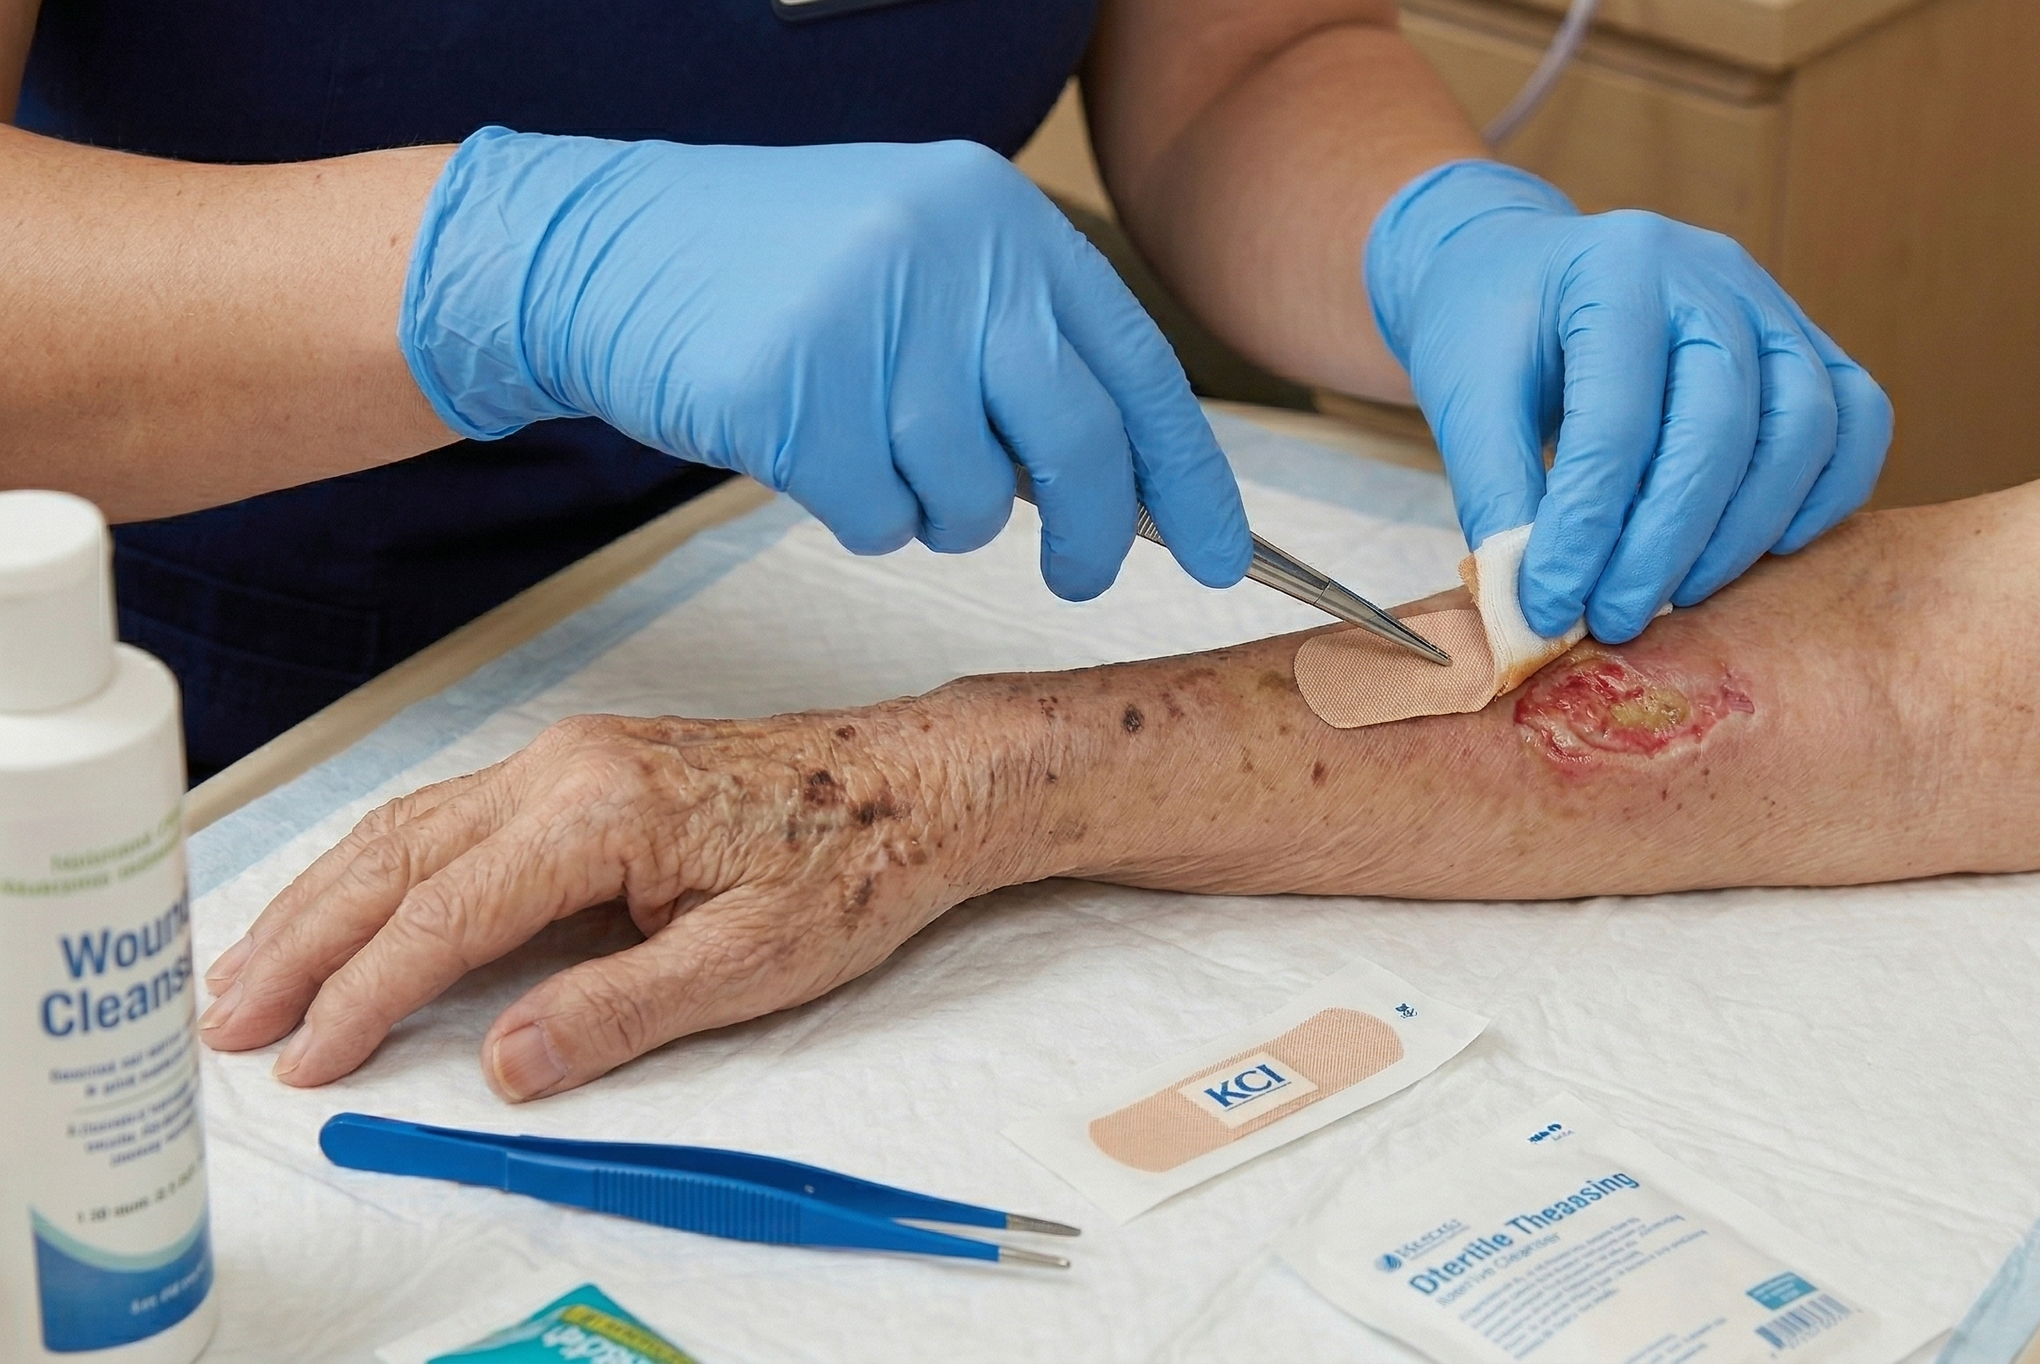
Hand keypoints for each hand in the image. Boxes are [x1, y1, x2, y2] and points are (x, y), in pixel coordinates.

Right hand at [195, 706, 1045, 1099]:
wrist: (915, 784)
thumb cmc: (851, 861)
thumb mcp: (748, 962)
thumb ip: (618, 1012)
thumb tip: (505, 1064)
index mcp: (600, 810)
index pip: (445, 915)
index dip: (366, 994)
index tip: (312, 1057)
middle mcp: (566, 768)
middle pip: (396, 858)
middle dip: (303, 942)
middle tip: (232, 1018)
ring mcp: (569, 758)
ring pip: (410, 828)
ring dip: (324, 899)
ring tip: (253, 968)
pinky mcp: (583, 768)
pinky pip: (451, 816)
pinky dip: (381, 866)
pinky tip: (350, 905)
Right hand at [400, 129, 1250, 600]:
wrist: (600, 248)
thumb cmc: (771, 274)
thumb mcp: (923, 266)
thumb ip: (1021, 356)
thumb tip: (1130, 489)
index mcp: (1000, 218)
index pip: (1136, 366)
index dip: (1190, 475)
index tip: (1227, 555)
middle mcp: (950, 251)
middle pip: (1078, 444)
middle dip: (1092, 535)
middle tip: (1082, 575)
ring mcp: (870, 316)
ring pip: (969, 498)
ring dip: (933, 512)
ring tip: (873, 454)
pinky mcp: (792, 387)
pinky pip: (875, 515)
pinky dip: (856, 513)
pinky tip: (810, 455)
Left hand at [1366, 161, 1891, 640]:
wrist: (1530, 271)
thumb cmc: (1494, 332)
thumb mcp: (1467, 398)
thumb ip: (1499, 493)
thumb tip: (1539, 606)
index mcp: (1616, 269)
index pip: (1617, 419)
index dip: (1587, 528)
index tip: (1552, 605)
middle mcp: (1710, 274)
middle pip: (1721, 427)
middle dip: (1667, 544)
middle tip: (1617, 617)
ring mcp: (1772, 305)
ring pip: (1803, 428)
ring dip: (1745, 533)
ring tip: (1679, 594)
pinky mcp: (1810, 343)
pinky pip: (1856, 420)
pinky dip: (1824, 496)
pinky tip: (1764, 550)